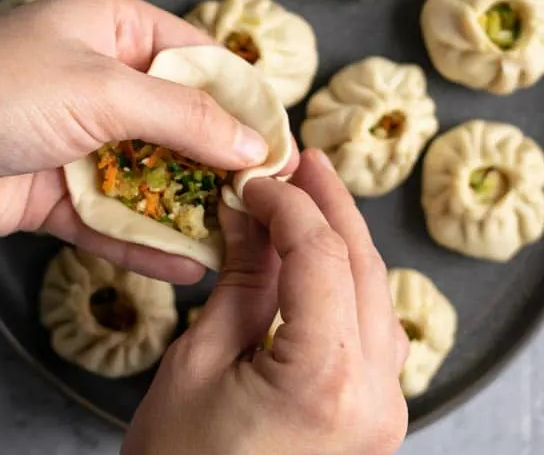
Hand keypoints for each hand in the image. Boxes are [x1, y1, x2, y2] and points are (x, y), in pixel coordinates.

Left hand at [0, 0, 272, 283]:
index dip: (244, 102)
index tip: (284, 144)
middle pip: (180, 123)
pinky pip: (114, 217)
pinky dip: (146, 241)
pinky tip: (186, 267)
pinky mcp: (57, 191)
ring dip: (188, 209)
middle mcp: (104, 80)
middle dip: (220, 163)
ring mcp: (80, 138)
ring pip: (151, 176)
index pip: (199, 61)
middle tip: (268, 203)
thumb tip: (254, 143)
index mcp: (115, 29)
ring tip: (239, 243)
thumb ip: (183, 119)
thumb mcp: (103, 90)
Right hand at [124, 150, 408, 454]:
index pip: (321, 253)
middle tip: (301, 160)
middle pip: (364, 266)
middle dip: (331, 204)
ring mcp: (383, 412)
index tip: (255, 178)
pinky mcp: (374, 420)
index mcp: (326, 378)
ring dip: (343, 240)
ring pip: (377, 295)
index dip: (287, 202)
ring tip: (308, 197)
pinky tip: (319, 259)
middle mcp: (374, 394)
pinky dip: (347, 284)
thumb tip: (249, 212)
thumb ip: (239, 280)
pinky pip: (373, 332)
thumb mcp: (197, 363)